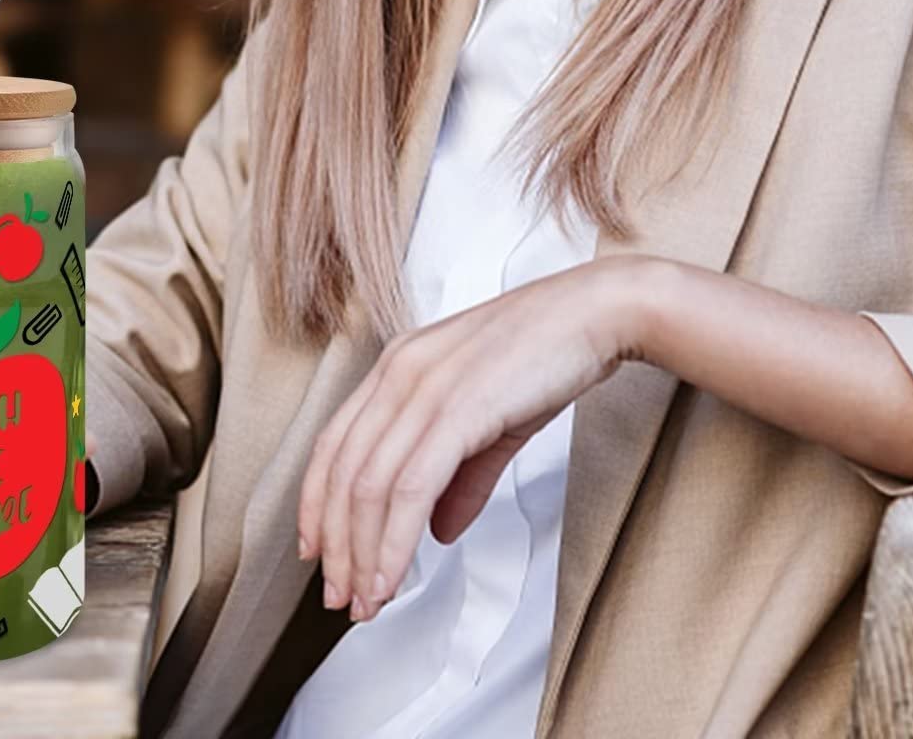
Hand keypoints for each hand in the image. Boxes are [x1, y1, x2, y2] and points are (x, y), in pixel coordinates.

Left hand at [295, 255, 653, 621]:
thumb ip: (460, 476)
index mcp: (398, 365)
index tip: (319, 552)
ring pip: (369, 485)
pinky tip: (394, 575)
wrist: (595, 312)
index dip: (317, 504)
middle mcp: (398, 372)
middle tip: (341, 597)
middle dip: (336, 545)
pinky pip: (411, 487)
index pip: (334, 443)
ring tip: (368, 601)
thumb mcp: (490, 416)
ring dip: (362, 554)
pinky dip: (395, 540)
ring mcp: (423, 387)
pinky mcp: (457, 408)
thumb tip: (437, 530)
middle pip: (342, 472)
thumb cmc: (547, 352)